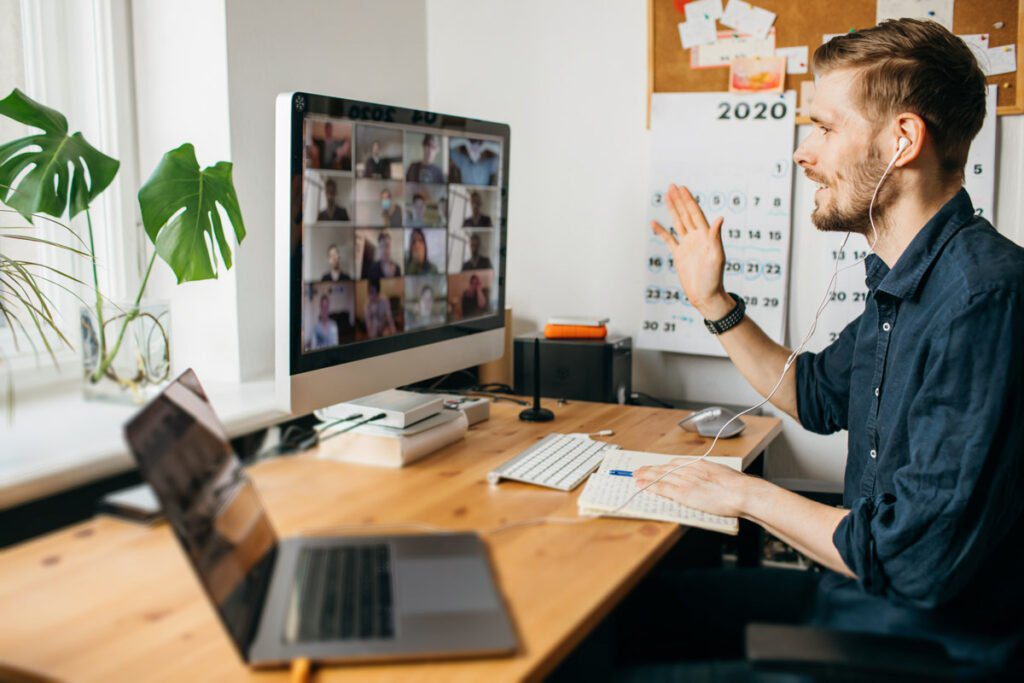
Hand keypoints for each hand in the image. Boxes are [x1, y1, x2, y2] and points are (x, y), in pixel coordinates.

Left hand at [633, 459, 755, 517]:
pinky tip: (641, 485)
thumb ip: (713, 474)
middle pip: (665, 467)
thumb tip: (712, 479)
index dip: (664, 465)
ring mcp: (685, 481)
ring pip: (660, 476)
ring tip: (636, 476)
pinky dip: (650, 486)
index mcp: (700, 464)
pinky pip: (662, 488)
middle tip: (639, 470)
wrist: (741, 492)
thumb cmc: (738, 486)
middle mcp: (690, 469)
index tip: (657, 466)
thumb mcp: (723, 473)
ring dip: (646, 476)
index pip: (676, 463)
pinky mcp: (683, 493)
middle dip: (651, 469)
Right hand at [651, 184, 731, 318]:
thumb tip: (720, 218)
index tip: (683, 188)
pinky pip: (669, 239)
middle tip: (672, 186)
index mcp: (706, 236)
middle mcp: (696, 237)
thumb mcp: (716, 257)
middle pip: (686, 214)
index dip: (689, 200)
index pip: (695, 213)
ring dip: (672, 210)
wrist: (705, 295)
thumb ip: (716, 237)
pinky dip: (661, 231)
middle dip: (679, 200)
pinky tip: (654, 223)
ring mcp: (687, 245)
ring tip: (666, 196)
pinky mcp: (679, 255)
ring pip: (678, 223)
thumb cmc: (714, 278)